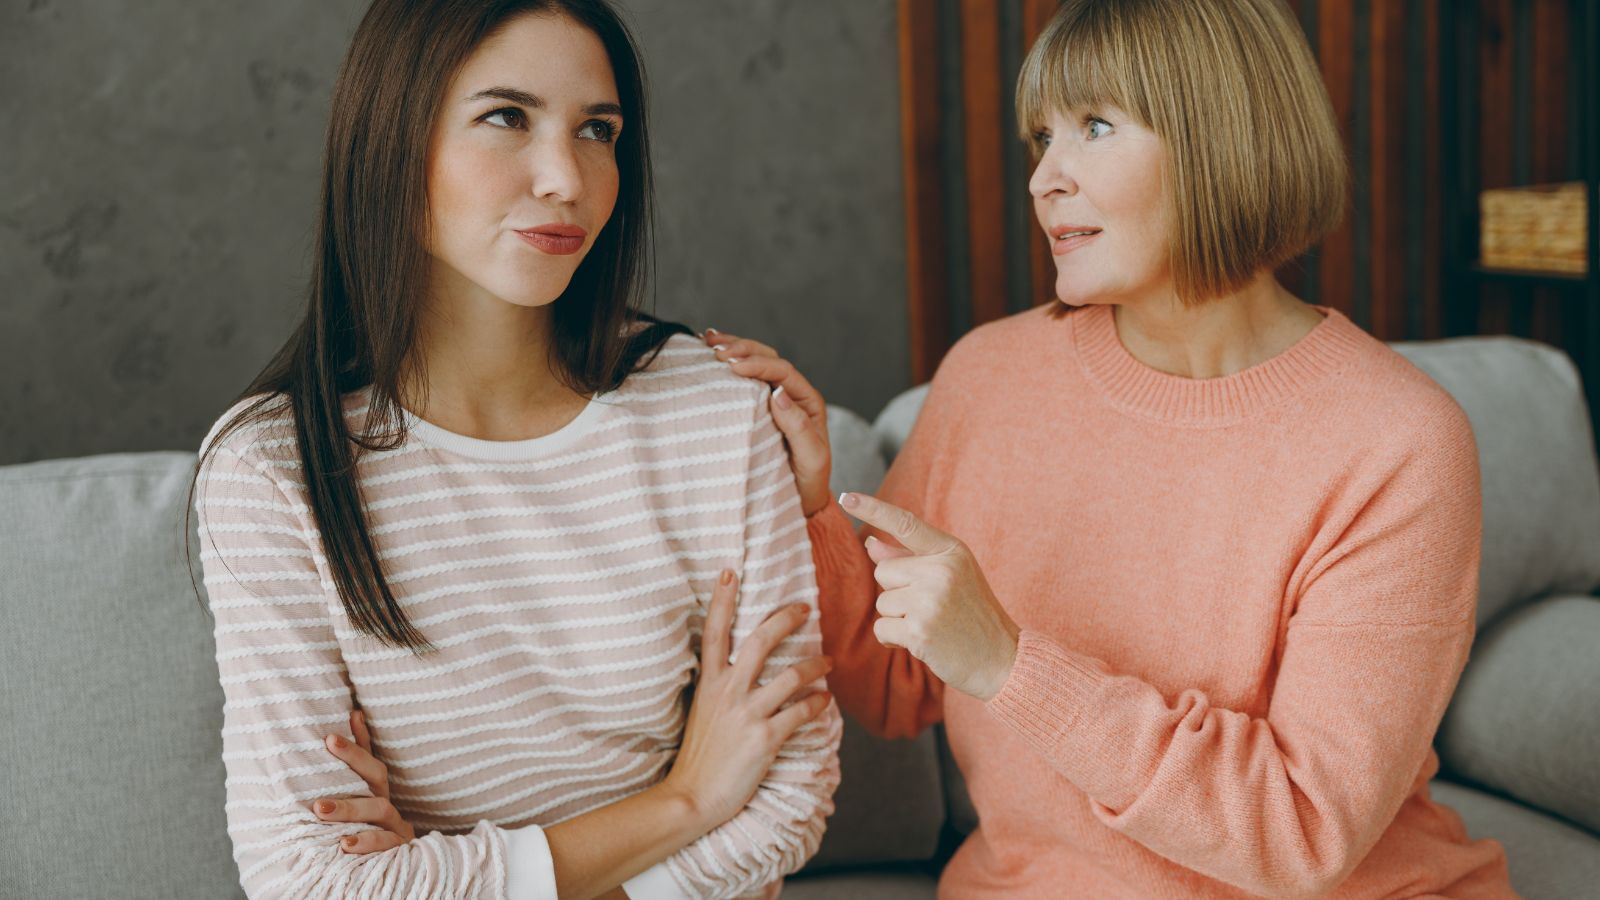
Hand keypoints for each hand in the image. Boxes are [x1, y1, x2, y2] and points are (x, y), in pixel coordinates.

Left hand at [310, 709, 416, 853]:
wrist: (381, 879)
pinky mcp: (399, 849)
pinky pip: (387, 843)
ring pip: (381, 809)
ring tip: (320, 810)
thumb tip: (340, 731)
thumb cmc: (357, 840)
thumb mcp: (347, 811)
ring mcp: (397, 827)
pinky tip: (345, 844)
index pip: (368, 762)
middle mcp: (388, 807)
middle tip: (325, 750)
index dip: (354, 748)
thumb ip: (342, 782)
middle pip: (377, 778)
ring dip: (350, 808)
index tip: (330, 737)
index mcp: (376, 795)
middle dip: (353, 764)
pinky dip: (367, 842)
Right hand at [663, 568, 834, 829]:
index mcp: (709, 683)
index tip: (730, 571)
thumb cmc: (699, 756)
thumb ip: (719, 688)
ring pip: (792, 675)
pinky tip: (825, 702)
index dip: (722, 599)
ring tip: (829, 663)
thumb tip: (740, 669)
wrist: (692, 797)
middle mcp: (727, 692)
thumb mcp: (702, 712)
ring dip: (817, 666)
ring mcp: (747, 714)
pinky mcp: (765, 739)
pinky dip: (818, 704)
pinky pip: (802, 712)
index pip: (714, 631)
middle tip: (805, 608)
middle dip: (786, 618)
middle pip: (760, 640)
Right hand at [702, 328, 831, 516]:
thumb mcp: (811, 456)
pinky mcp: (757, 406)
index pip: (782, 372)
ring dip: (734, 348)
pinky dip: (729, 363)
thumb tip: (777, 393)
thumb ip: (798, 426)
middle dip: (742, 349)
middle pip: (768, 358)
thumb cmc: (807, 480)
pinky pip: (744, 378)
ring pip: (755, 362)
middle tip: (716, 351)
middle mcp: (791, 394)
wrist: (801, 499)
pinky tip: (709, 354)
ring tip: (708, 341)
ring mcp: (774, 398)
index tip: (733, 366)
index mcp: (806, 401)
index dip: (758, 364)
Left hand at [840, 492, 1021, 700]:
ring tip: (931, 625)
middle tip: (931, 608)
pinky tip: (922, 642)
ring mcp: (930, 599)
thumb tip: (870, 543)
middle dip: (896, 592)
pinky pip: (882, 628)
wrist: (1002, 659)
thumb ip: (910, 559)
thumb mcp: (949, 577)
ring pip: (881, 602)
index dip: (872, 509)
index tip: (847, 496)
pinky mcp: (920, 629)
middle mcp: (941, 570)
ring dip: (897, 618)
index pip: (905, 523)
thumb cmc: (972, 616)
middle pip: (883, 571)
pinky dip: (893, 639)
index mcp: (951, 551)